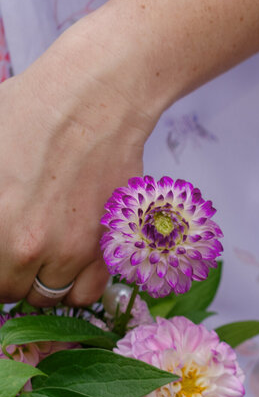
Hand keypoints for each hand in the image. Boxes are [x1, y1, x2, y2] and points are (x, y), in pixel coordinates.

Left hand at [0, 19, 156, 307]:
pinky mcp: (108, 247)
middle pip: (12, 290)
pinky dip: (75, 285)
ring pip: (49, 297)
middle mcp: (35, 246)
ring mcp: (76, 251)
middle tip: (12, 251)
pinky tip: (69, 262)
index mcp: (0, 227)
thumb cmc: (30, 112)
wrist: (94, 100)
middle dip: (9, 275)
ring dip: (40, 281)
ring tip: (40, 256)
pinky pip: (87, 293)